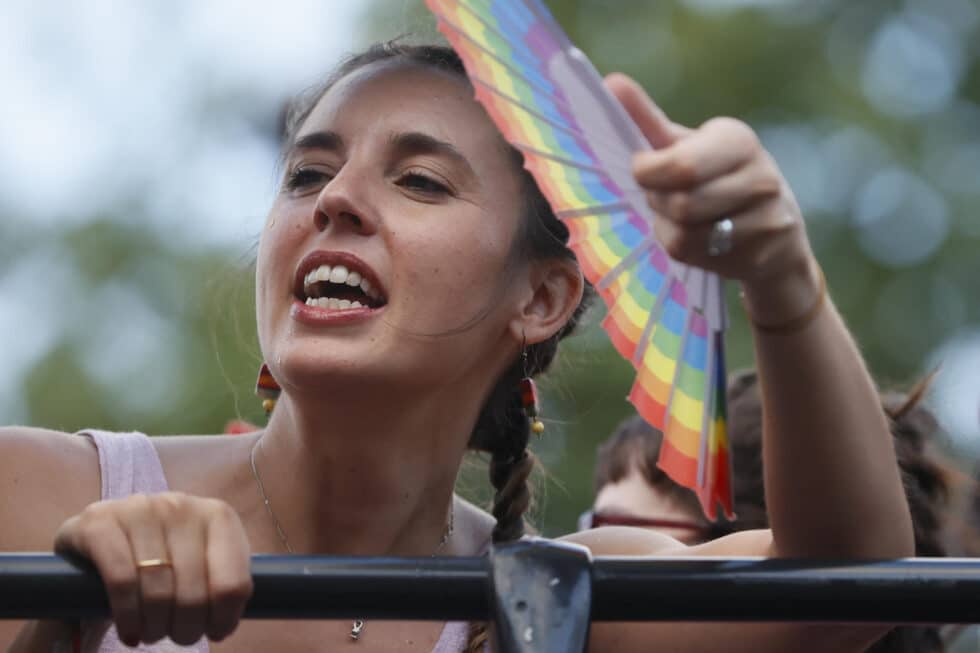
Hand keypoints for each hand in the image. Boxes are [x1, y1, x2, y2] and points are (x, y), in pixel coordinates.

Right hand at [54, 493, 252, 646]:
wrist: (101, 537)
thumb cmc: (163, 559)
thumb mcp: (202, 563)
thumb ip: (224, 583)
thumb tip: (227, 623)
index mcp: (218, 515)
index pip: (233, 584)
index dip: (224, 619)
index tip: (213, 632)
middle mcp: (181, 505)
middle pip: (195, 593)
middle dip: (187, 629)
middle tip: (177, 637)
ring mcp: (139, 508)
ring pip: (158, 590)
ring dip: (156, 628)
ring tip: (151, 634)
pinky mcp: (99, 521)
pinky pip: (121, 581)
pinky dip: (128, 616)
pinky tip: (130, 631)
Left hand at [604, 73, 816, 297]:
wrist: (776, 231)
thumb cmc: (716, 177)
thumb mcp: (688, 146)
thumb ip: (648, 119)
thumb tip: (611, 82)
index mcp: (739, 141)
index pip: (681, 166)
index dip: (648, 173)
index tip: (643, 170)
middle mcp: (761, 177)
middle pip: (681, 204)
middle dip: (659, 202)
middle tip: (662, 195)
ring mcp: (766, 220)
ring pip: (684, 234)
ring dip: (667, 227)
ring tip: (679, 216)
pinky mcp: (760, 255)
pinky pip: (696, 256)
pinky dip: (682, 249)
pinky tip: (695, 236)